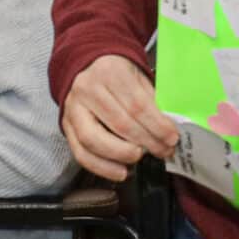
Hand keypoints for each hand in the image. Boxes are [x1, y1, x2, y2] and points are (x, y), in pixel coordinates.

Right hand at [62, 54, 179, 181]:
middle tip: (163, 151)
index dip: (157, 126)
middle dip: (146, 142)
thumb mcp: (138, 77)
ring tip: (141, 158)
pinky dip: (102, 167)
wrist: (85, 67)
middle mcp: (88, 89)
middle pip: (120, 123)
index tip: (172, 138)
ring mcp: (73, 108)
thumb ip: (152, 101)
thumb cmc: (117, 75)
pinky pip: (81, 153)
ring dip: (123, 155)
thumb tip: (169, 129)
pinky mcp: (66, 126)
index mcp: (111, 72)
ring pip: (95, 140)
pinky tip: (121, 172)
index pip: (138, 105)